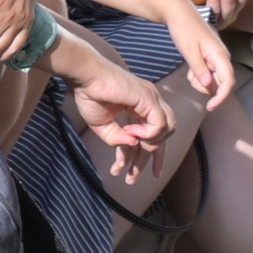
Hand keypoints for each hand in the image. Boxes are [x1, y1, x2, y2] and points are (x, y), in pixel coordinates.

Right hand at [68, 58, 174, 185]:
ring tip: (129, 146)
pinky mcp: (149, 99)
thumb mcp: (102, 125)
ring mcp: (152, 99)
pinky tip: (132, 133)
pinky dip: (148, 133)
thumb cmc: (89, 95)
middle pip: (164, 134)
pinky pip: (159, 124)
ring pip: (167, 129)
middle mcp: (151, 102)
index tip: (149, 175)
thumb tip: (132, 145)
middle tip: (133, 177)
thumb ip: (117, 138)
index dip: (154, 155)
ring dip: (148, 145)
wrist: (84, 76)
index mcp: (141, 105)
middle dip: (151, 159)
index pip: (157, 132)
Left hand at [158, 0, 238, 109]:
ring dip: (201, 81)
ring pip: (213, 80)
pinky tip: (191, 67)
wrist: (180, 14)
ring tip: (189, 69)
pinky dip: (199, 75)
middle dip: (205, 87)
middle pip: (220, 83)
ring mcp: (218, 58)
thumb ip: (199, 69)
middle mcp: (223, 58)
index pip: (228, 83)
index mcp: (220, 57)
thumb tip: (209, 86)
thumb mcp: (188, 50)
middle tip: (190, 77)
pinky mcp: (211, 58)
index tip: (210, 107)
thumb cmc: (184, 30)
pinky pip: (208, 73)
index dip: (221, 97)